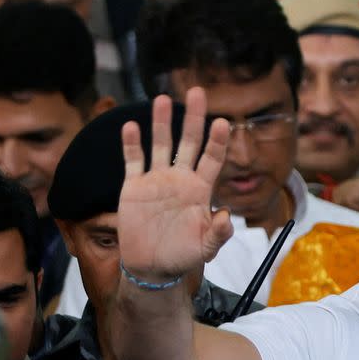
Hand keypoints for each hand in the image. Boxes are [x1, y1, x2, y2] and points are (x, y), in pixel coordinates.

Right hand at [118, 88, 233, 280]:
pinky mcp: (134, 187)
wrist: (153, 267)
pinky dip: (131, 144)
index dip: (217, 141)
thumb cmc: (183, 256)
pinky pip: (133, 161)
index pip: (212, 158)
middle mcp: (180, 179)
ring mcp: (157, 180)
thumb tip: (227, 216)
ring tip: (162, 98)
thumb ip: (219, 233)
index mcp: (201, 190)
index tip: (222, 122)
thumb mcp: (206, 248)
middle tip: (198, 92)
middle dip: (193, 118)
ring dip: (161, 122)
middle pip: (188, 142)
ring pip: (160, 144)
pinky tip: (131, 126)